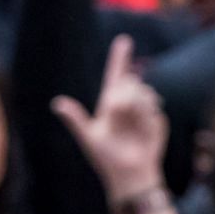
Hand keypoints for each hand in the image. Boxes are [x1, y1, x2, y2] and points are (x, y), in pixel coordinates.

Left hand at [52, 35, 169, 196]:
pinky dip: (147, 114)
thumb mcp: (89, 138)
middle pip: (128, 83)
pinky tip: (145, 128)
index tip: (123, 41)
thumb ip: (75, 119)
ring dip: (136, 105)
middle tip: (119, 114)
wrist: (131, 172)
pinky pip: (154, 106)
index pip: (115, 76)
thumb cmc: (107, 158)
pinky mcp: (157, 117)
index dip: (119, 58)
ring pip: (142, 92)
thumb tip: (57, 103)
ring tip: (133, 125)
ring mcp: (143, 109)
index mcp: (110, 104)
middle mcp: (128, 103)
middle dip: (124, 95)